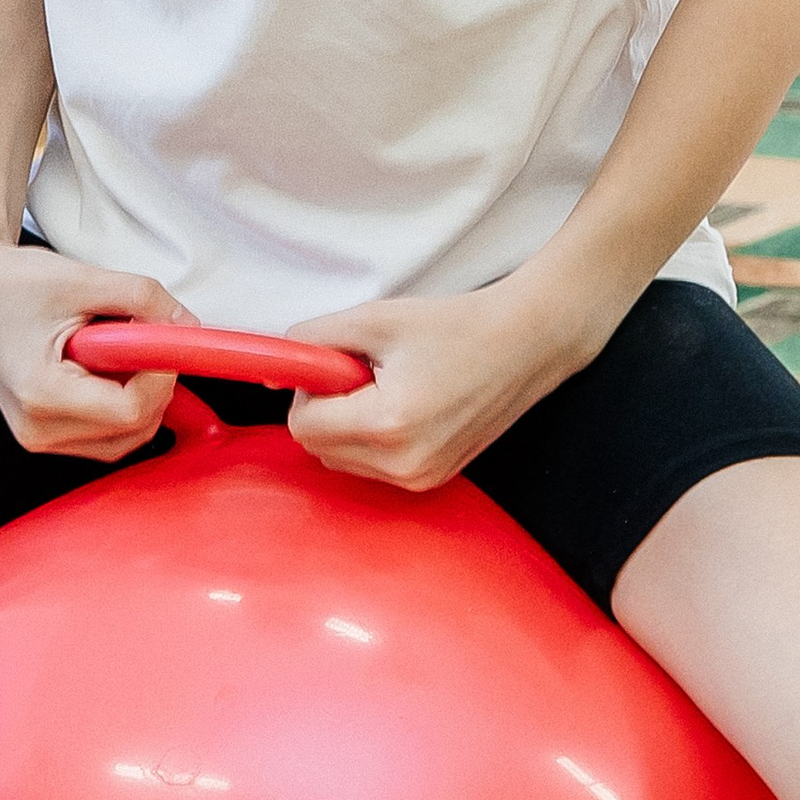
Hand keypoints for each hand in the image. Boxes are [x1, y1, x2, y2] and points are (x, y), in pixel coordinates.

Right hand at [0, 240, 194, 461]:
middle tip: (143, 337)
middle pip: (133, 431)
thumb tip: (190, 326)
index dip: (161, 374)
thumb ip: (144, 299)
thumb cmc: (15, 281)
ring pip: (124, 439)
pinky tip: (106, 365)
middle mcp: (35, 429)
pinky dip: (122, 405)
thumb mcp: (85, 278)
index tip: (162, 336)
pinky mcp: (42, 433)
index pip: (131, 410)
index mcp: (41, 394)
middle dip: (155, 385)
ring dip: (141, 397)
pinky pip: (105, 436)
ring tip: (116, 348)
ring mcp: (36, 437)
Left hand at [282, 276, 597, 492]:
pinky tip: (407, 405)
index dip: (309, 390)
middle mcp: (404, 464)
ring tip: (391, 387)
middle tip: (366, 372)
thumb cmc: (455, 325)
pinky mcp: (432, 481)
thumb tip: (273, 368)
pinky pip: (372, 468)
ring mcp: (421, 479)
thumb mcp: (374, 318)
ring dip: (348, 426)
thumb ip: (313, 340)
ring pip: (342, 461)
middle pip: (318, 449)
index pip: (304, 427)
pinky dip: (372, 439)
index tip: (338, 364)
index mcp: (388, 424)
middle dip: (327, 409)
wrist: (526, 343)